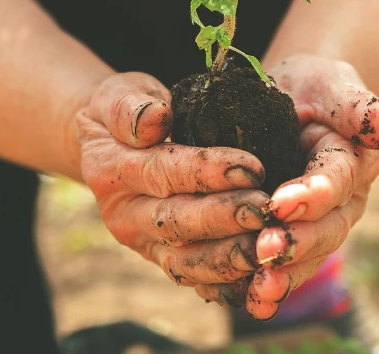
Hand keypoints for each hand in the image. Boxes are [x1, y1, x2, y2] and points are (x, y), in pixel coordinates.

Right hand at [76, 72, 271, 293]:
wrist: (109, 146)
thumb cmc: (126, 112)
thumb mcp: (119, 94)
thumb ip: (131, 106)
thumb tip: (155, 118)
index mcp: (110, 170)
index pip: (163, 172)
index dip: (208, 172)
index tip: (252, 168)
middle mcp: (123, 215)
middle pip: (177, 222)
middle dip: (225, 218)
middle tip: (267, 209)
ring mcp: (142, 243)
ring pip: (186, 262)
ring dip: (229, 258)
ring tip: (268, 246)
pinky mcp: (163, 259)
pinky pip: (195, 279)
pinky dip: (227, 285)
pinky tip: (260, 277)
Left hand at [199, 54, 378, 319]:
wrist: (296, 101)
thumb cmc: (314, 87)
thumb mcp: (333, 86)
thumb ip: (361, 108)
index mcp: (353, 161)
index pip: (336, 181)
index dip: (312, 195)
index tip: (281, 204)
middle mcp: (343, 200)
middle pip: (327, 229)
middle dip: (296, 242)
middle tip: (264, 249)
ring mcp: (322, 224)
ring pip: (310, 256)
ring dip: (285, 275)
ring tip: (260, 288)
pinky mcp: (295, 237)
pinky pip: (288, 267)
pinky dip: (270, 286)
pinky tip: (252, 301)